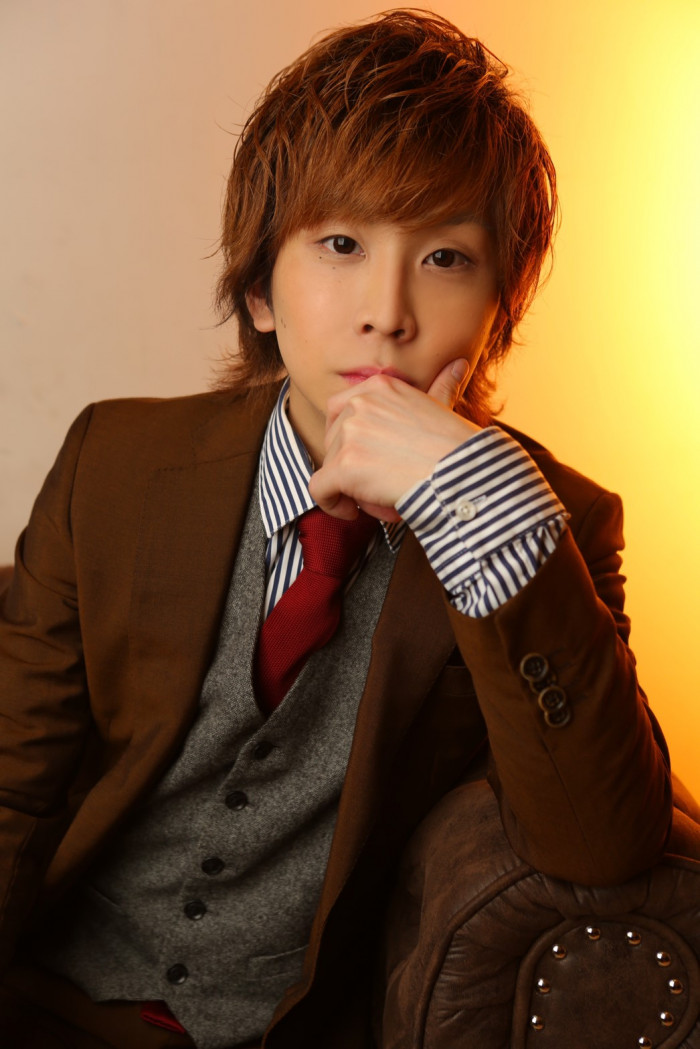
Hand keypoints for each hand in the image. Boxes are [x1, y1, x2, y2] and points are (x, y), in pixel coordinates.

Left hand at [308, 358, 481, 520]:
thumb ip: (442, 388)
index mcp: (379, 387)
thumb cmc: (457, 447)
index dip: (347, 438)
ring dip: (348, 487)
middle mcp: (359, 404)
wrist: (461, 474)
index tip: (365, 456)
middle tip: (376, 481)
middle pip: (332, 440)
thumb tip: (459, 366)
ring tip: (379, 497)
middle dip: (348, 463)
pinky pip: (319, 490)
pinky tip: (352, 512)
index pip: (341, 410)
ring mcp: (349, 434)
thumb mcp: (444, 408)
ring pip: (328, 467)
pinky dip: (332, 505)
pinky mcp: (343, 466)